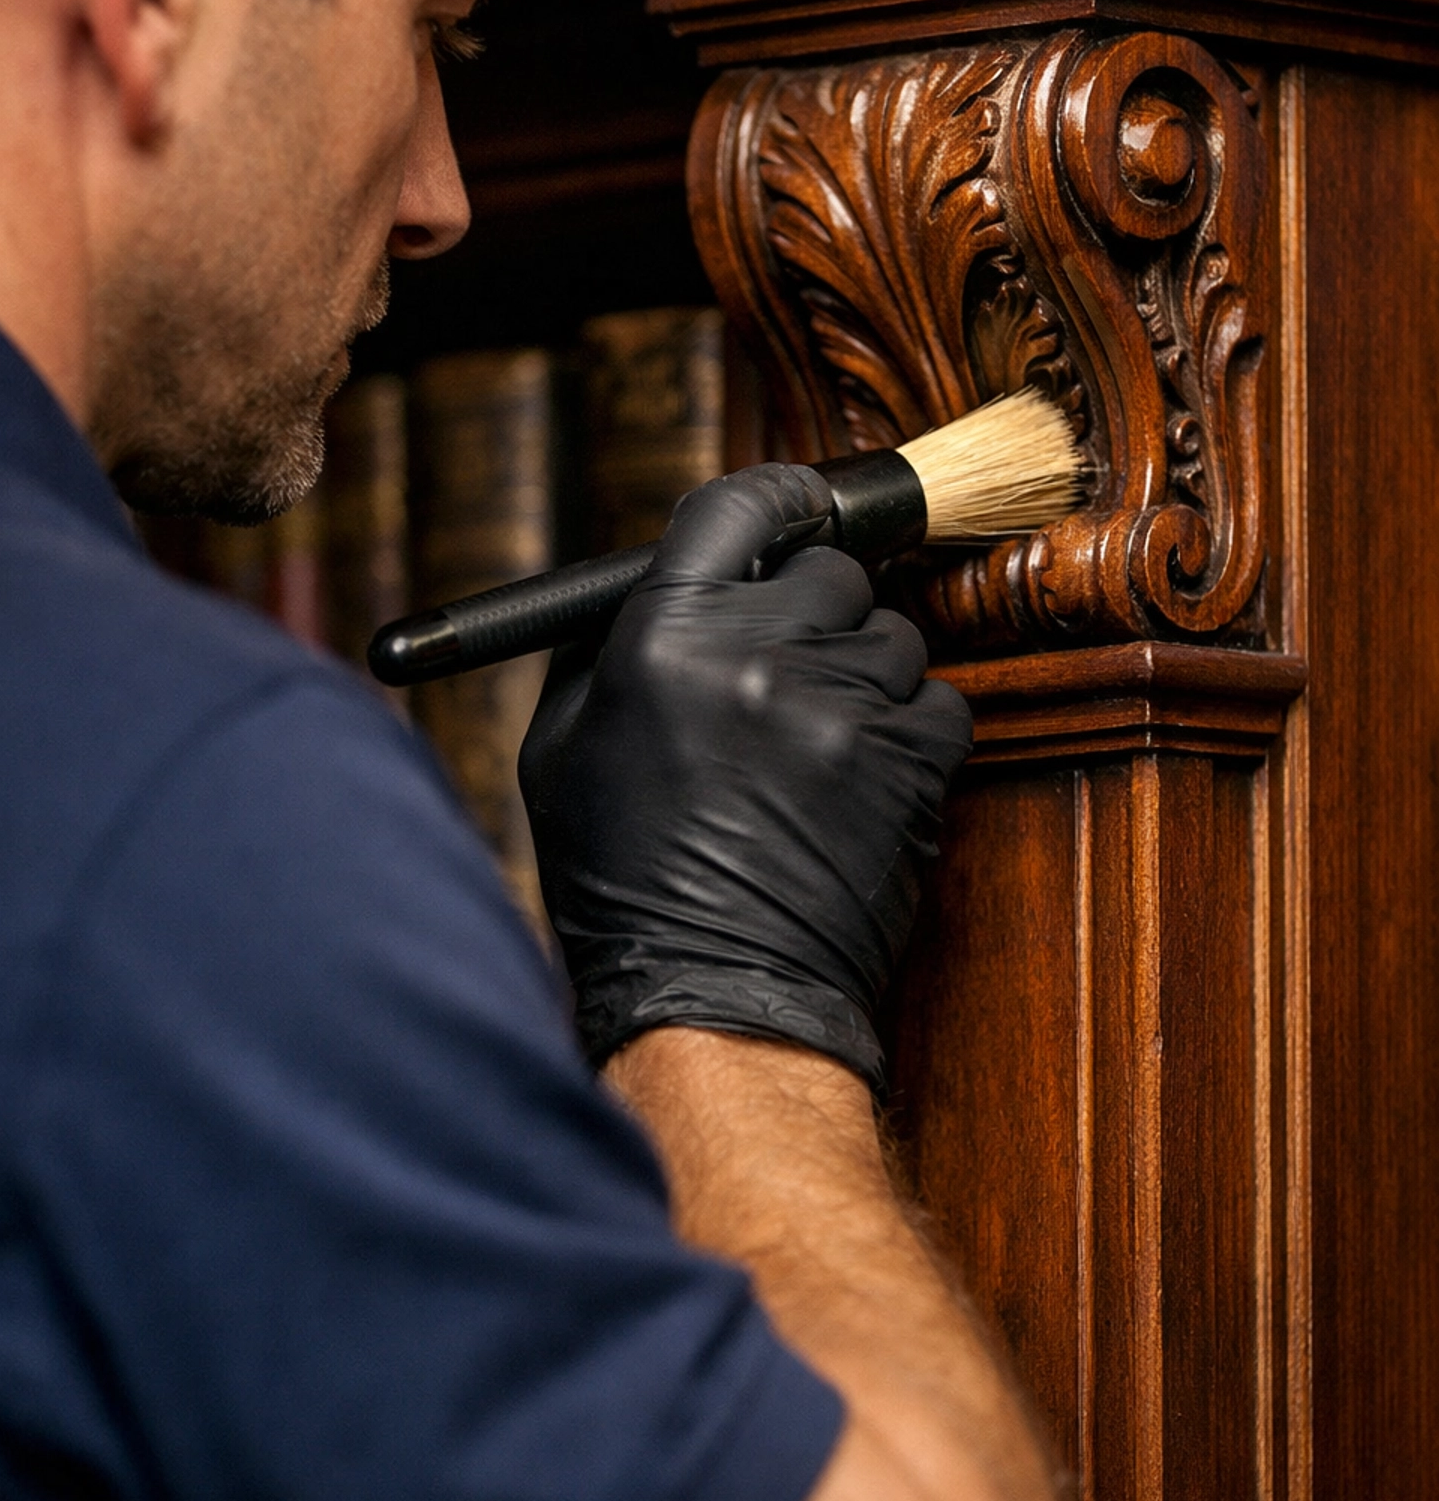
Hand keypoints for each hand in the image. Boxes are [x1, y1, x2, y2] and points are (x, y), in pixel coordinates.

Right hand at [519, 463, 973, 1089]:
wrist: (711, 999)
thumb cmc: (624, 882)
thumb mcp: (561, 749)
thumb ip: (608, 645)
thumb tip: (655, 581)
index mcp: (663, 636)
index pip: (741, 503)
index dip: (779, 501)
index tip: (798, 510)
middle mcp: (758, 655)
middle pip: (832, 571)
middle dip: (819, 612)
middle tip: (792, 673)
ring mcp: (844, 709)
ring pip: (895, 637)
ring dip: (866, 677)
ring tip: (817, 752)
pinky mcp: (911, 765)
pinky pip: (940, 704)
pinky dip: (911, 734)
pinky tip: (862, 783)